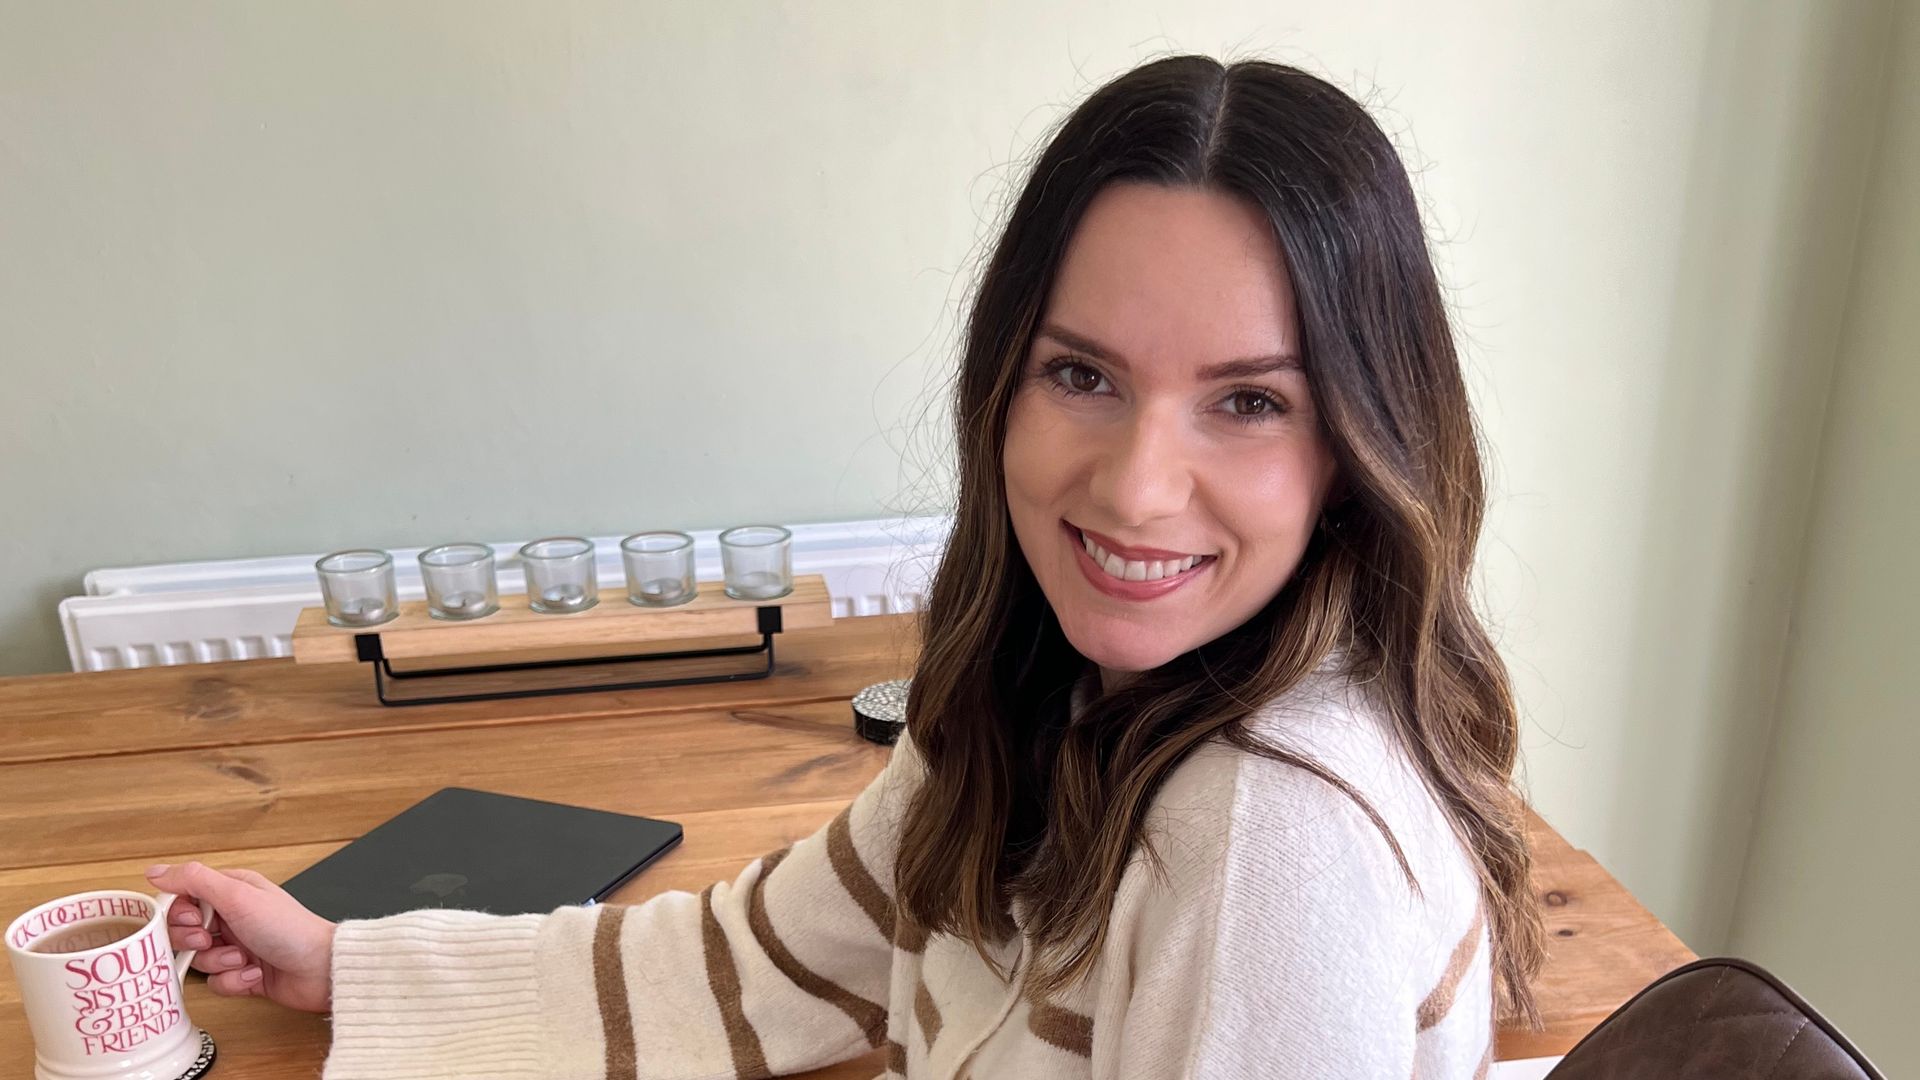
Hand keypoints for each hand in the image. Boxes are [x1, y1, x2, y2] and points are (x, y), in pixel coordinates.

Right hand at [146, 862, 335, 1014]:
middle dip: (193, 941)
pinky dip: (233, 981)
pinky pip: (216, 982)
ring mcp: (237, 946)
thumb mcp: (238, 896)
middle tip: (211, 940)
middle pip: (184, 931)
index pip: (182, 898)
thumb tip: (156, 871)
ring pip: (199, 959)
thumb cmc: (288, 927)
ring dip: (219, 963)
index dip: (179, 913)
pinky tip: (255, 975)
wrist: (320, 969)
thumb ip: (195, 880)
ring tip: (244, 959)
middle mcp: (232, 917)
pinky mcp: (242, 974)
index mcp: (231, 891)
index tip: (193, 919)